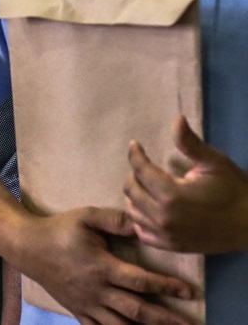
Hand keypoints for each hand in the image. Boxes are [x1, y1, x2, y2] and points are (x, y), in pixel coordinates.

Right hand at [18, 207, 194, 324]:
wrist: (27, 246)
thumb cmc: (58, 229)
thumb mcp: (85, 216)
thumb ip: (115, 220)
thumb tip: (143, 225)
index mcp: (101, 267)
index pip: (140, 281)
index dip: (166, 287)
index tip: (187, 291)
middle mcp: (97, 290)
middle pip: (137, 310)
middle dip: (165, 318)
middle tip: (189, 323)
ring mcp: (86, 304)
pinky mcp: (77, 310)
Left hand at [125, 115, 247, 253]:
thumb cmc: (234, 190)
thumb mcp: (214, 163)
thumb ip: (190, 143)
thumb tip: (177, 118)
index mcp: (172, 195)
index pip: (140, 170)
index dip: (135, 154)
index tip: (135, 145)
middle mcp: (163, 217)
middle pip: (131, 191)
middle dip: (134, 174)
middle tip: (144, 167)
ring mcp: (166, 235)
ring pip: (132, 212)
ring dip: (135, 196)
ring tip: (146, 186)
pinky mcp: (170, 247)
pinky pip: (141, 232)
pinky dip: (140, 219)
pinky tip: (150, 208)